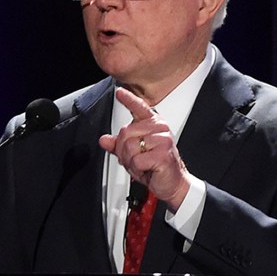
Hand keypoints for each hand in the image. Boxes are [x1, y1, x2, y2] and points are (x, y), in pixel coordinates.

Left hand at [98, 88, 190, 210]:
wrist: (172, 183)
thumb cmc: (155, 166)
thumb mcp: (132, 154)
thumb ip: (118, 145)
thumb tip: (104, 140)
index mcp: (153, 124)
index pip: (139, 108)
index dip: (128, 99)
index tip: (119, 92)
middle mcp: (159, 128)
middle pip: (125, 133)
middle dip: (124, 151)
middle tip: (135, 159)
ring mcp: (163, 140)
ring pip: (130, 147)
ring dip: (131, 161)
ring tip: (143, 164)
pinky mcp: (162, 154)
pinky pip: (137, 160)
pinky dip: (137, 169)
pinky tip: (148, 169)